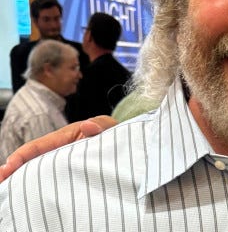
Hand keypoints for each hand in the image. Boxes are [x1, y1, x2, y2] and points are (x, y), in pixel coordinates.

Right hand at [0, 115, 117, 181]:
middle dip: (13, 169)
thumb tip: (87, 126)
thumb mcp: (108, 126)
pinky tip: (26, 196)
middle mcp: (58, 150)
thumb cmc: (112, 133)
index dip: (23, 155)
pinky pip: (49, 179)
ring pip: (37, 170)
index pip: (39, 145)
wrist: (123, 144)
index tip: (9, 165)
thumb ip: (100, 125)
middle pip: (31, 160)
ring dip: (21, 179)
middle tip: (0, 180)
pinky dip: (36, 185)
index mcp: (65, 137)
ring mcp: (61, 162)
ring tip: (6, 189)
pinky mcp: (67, 173)